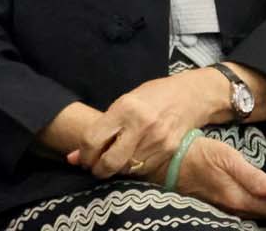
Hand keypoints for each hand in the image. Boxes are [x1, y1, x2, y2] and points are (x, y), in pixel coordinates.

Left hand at [68, 70, 225, 178]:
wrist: (190, 96)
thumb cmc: (152, 96)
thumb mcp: (123, 102)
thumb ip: (102, 127)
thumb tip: (75, 154)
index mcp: (125, 108)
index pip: (94, 139)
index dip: (83, 154)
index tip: (80, 158)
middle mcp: (141, 126)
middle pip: (111, 161)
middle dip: (97, 169)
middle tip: (93, 168)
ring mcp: (158, 140)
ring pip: (127, 168)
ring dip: (115, 170)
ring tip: (110, 163)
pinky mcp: (170, 151)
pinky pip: (144, 169)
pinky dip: (132, 169)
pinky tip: (129, 161)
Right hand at [161, 136, 265, 221]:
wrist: (161, 160)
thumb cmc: (193, 153)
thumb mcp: (222, 156)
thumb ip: (250, 174)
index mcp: (239, 198)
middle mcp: (234, 207)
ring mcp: (224, 207)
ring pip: (259, 215)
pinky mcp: (217, 202)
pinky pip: (248, 210)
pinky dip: (263, 208)